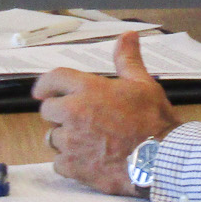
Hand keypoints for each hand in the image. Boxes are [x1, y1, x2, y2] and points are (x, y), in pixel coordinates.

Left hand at [33, 32, 178, 194]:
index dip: (45, 85)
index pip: (53, 79)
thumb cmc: (153, 121)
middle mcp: (73, 113)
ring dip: (65, 139)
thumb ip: (127, 59)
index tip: (41, 92)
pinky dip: (70, 163)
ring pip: (52, 138)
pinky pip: (59, 163)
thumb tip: (128, 35)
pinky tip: (89, 161)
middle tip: (79, 119)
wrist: (159, 159)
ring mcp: (71, 141)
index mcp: (87, 89)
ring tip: (88, 142)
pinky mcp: (73, 166)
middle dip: (59, 114)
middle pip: (48, 111)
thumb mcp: (143, 84)